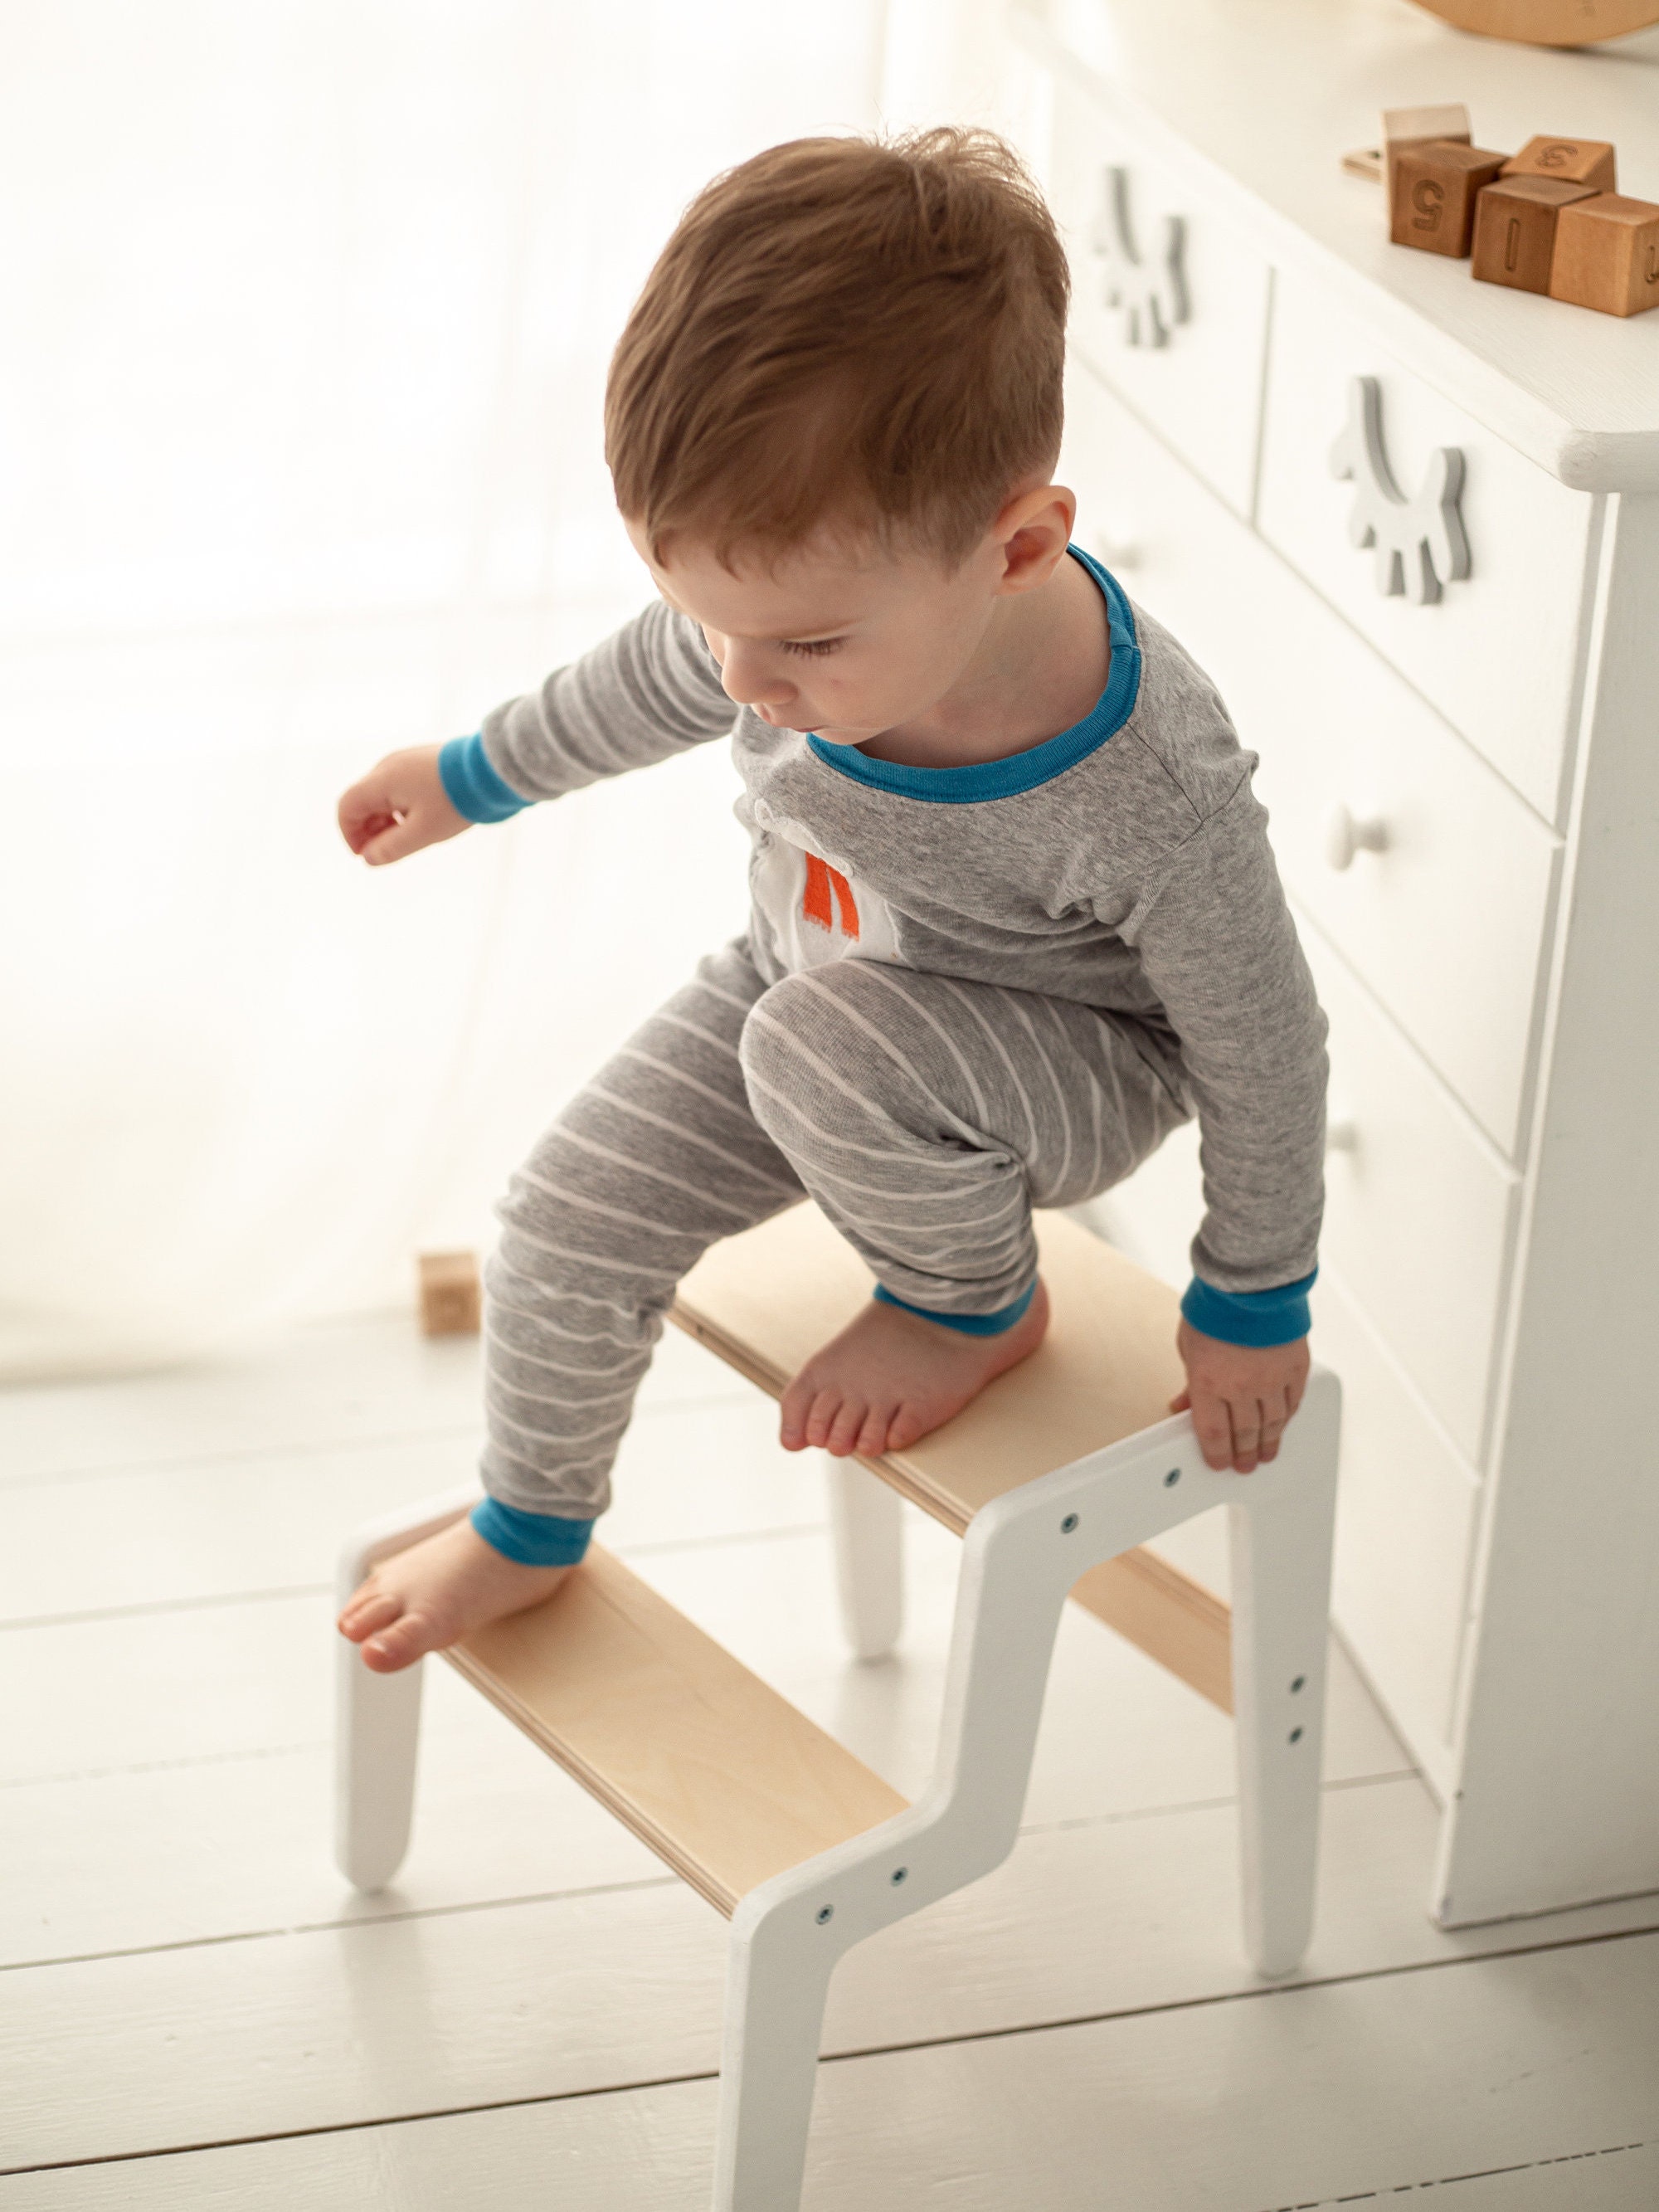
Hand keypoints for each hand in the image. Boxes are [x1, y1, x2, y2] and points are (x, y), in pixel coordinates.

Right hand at [337, 745, 469, 865]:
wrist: (491, 769)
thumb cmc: (457, 800)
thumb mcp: (423, 832)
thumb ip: (391, 848)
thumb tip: (367, 858)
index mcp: (383, 779)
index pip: (347, 806)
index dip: (349, 834)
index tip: (364, 855)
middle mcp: (388, 765)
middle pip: (362, 799)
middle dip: (367, 829)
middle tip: (386, 851)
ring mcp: (405, 760)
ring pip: (381, 794)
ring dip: (384, 820)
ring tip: (406, 839)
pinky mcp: (420, 761)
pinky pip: (398, 786)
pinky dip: (398, 807)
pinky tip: (419, 821)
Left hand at [1169, 1320, 1308, 1474]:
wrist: (1250, 1282)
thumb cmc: (1214, 1309)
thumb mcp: (1188, 1346)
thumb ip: (1190, 1381)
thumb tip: (1183, 1404)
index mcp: (1209, 1382)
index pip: (1212, 1433)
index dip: (1216, 1454)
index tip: (1219, 1463)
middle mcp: (1242, 1386)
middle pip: (1244, 1433)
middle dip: (1242, 1453)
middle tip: (1244, 1465)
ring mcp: (1272, 1379)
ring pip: (1273, 1423)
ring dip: (1268, 1443)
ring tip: (1265, 1454)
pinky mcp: (1295, 1367)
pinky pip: (1293, 1402)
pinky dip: (1287, 1417)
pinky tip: (1283, 1425)